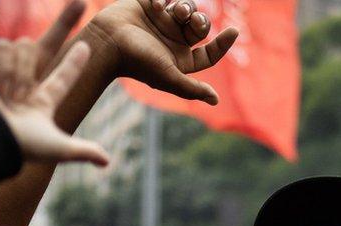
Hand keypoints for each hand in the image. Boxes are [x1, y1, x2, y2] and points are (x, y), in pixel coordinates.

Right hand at [0, 1, 109, 165]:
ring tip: (13, 95)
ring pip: (26, 46)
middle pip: (48, 44)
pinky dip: (7, 67)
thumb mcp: (58, 148)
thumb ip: (82, 151)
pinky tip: (0, 87)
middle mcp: (24, 82)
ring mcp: (3, 71)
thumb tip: (107, 163)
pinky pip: (5, 47)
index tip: (87, 47)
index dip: (75, 63)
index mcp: (42, 99)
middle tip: (82, 1)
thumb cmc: (22, 145)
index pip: (63, 76)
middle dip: (64, 21)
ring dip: (24, 71)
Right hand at [90, 0, 238, 103]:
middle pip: (201, 26)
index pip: (209, 53)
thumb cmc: (137, 62)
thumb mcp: (168, 77)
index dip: (223, 44)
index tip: (234, 31)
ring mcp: (162, 22)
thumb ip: (191, 89)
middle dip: (200, 20)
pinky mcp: (150, 5)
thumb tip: (216, 101)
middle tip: (191, 18)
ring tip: (175, 9)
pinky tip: (156, 3)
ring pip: (187, 8)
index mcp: (181, 59)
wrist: (106, 41)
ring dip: (186, 6)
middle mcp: (174, 40)